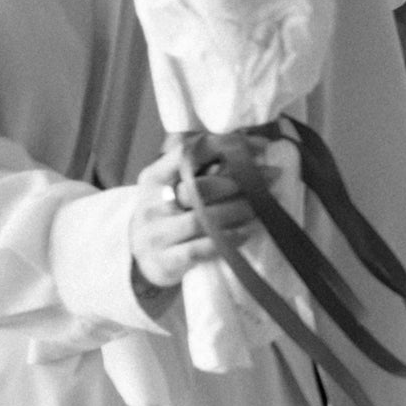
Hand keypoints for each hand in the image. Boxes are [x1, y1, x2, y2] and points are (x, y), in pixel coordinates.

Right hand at [124, 135, 264, 293]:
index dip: (226, 145)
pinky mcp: (165, 260)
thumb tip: (250, 147)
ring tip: (260, 207)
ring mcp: (156, 234)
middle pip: (196, 188)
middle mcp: (152, 204)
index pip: (187, 153)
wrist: (136, 255)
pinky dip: (226, 240)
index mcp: (154, 178)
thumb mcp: (172, 186)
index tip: (261, 145)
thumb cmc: (167, 213)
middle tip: (269, 179)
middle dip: (238, 181)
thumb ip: (201, 169)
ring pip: (200, 219)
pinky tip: (245, 233)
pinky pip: (199, 249)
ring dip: (236, 211)